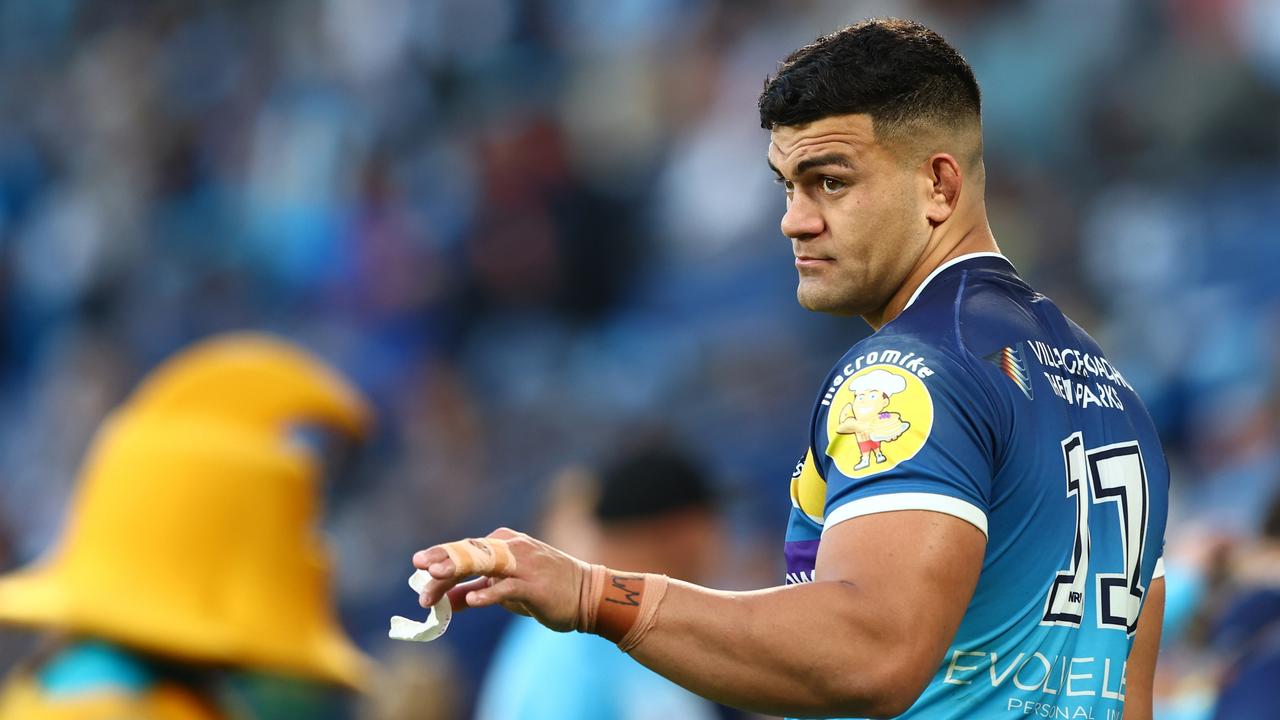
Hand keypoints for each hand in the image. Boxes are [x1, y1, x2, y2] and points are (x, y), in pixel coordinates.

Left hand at [412, 527, 592, 632]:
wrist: (588, 595)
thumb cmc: (544, 590)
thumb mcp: (506, 589)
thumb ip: (476, 591)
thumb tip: (446, 600)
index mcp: (503, 545)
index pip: (465, 548)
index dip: (441, 555)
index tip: (418, 564)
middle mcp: (512, 549)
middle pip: (470, 553)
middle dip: (444, 561)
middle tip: (421, 569)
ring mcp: (524, 565)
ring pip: (485, 564)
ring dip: (459, 570)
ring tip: (436, 578)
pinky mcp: (535, 585)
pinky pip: (508, 587)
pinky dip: (490, 593)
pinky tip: (472, 601)